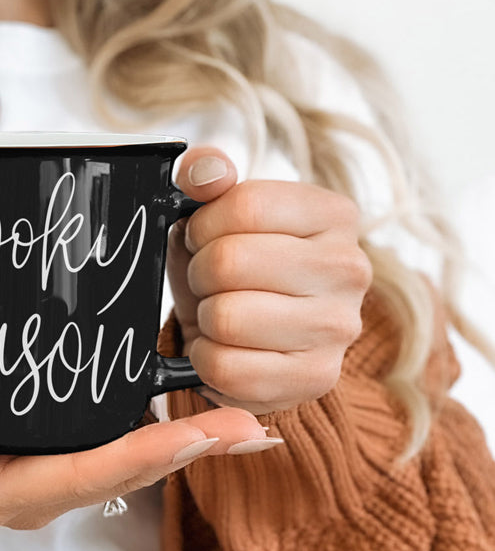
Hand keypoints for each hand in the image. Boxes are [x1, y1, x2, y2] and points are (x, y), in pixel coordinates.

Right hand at [0, 396, 270, 529]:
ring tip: (247, 425)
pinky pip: (108, 449)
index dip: (140, 454)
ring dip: (185, 446)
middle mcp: (33, 493)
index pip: (82, 476)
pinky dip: (154, 435)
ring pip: (124, 465)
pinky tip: (192, 415)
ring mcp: (42, 478)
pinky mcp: (45, 455)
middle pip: (121, 475)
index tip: (195, 431)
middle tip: (254, 427)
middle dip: (188, 452)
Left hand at [166, 147, 372, 414]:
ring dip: (203, 319)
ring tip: (219, 315)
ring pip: (225, 317)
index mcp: (334, 214)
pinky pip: (226, 368)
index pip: (244, 205)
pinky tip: (224, 350)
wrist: (251, 341)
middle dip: (200, 275)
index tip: (204, 239)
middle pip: (229, 261)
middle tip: (210, 284)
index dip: (201, 226)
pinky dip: (207, 360)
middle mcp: (350, 268)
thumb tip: (203, 172)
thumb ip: (206, 177)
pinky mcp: (316, 378)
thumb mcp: (215, 216)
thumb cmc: (233, 272)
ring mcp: (339, 328)